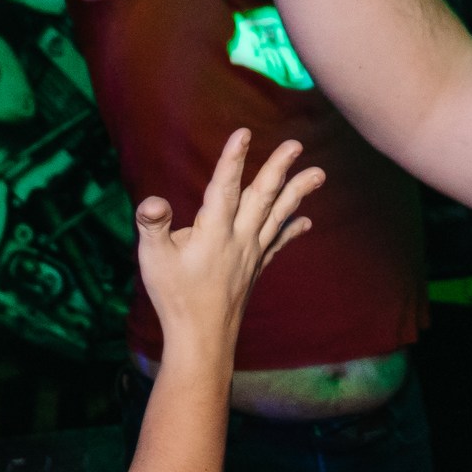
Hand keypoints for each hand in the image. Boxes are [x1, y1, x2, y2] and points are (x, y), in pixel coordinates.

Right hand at [133, 129, 321, 352]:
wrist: (202, 337)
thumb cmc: (175, 297)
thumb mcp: (153, 259)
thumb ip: (153, 226)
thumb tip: (153, 202)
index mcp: (213, 232)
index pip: (224, 188)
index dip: (233, 159)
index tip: (244, 134)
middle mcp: (239, 239)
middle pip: (262, 196)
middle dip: (279, 168)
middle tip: (297, 145)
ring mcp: (251, 254)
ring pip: (277, 216)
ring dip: (297, 193)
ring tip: (319, 174)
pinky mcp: (255, 268)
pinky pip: (277, 243)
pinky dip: (291, 229)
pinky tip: (305, 221)